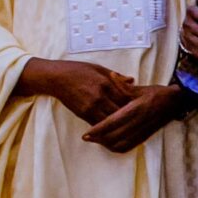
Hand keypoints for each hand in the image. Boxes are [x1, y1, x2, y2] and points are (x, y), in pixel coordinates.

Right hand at [23, 60, 138, 124]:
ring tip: (129, 127)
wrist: (56, 78)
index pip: (126, 97)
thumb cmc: (77, 70)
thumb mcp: (99, 68)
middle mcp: (99, 97)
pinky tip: (113, 129)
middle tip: (139, 119)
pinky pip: (98, 124)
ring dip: (119, 124)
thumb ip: (116, 77)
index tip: (142, 106)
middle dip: (130, 115)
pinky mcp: (83, 114)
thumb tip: (132, 80)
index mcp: (106, 83)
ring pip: (110, 120)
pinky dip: (106, 127)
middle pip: (120, 111)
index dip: (135, 103)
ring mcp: (90, 107)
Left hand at [82, 85, 188, 152]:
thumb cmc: (158, 93)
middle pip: (114, 136)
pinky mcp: (146, 136)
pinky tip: (109, 144)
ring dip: (107, 145)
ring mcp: (143, 131)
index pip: (113, 122)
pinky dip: (117, 148)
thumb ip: (123, 85)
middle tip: (87, 137)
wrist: (177, 102)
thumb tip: (110, 75)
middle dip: (99, 139)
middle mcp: (140, 122)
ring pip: (121, 144)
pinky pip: (129, 146)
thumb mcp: (140, 88)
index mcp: (137, 109)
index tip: (86, 133)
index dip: (98, 129)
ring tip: (97, 140)